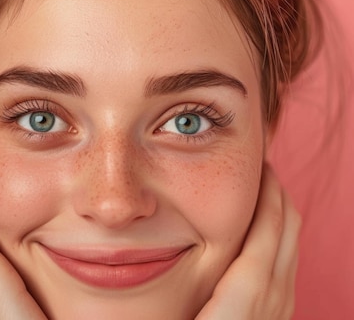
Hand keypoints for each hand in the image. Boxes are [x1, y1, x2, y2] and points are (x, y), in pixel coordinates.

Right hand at [195, 164, 300, 319]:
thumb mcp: (194, 303)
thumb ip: (198, 270)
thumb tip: (173, 233)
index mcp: (252, 284)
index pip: (270, 221)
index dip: (267, 187)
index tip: (256, 160)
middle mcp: (276, 289)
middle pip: (289, 225)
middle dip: (278, 191)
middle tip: (260, 167)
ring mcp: (283, 301)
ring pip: (292, 242)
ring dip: (281, 211)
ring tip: (259, 193)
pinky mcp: (281, 310)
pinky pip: (290, 261)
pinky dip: (281, 235)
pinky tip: (260, 236)